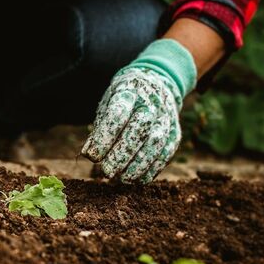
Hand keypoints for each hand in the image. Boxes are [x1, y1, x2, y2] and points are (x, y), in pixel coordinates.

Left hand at [81, 39, 196, 183]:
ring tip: (122, 179)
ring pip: (156, 142)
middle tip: (107, 172)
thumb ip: (100, 128)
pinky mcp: (175, 132)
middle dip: (122, 153)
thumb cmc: (123, 100)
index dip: (104, 137)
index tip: (92, 156)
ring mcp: (166, 117)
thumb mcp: (107, 105)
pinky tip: (138, 180)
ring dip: (138, 165)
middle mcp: (152, 102)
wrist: (155, 83)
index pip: (118, 113)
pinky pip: (167, 152)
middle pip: (140, 128)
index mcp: (130, 91)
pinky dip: (153, 169)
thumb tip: (89, 154)